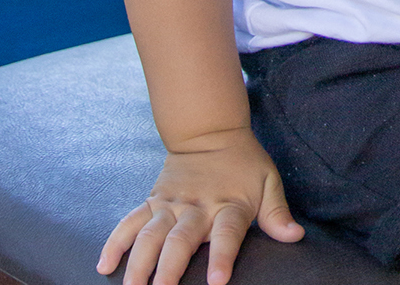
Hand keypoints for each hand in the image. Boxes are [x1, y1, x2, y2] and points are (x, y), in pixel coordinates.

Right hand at [96, 127, 302, 284]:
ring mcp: (171, 204)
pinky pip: (130, 222)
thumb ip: (278, 212)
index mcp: (228, 205)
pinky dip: (115, 242)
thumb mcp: (268, 182)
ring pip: (151, 235)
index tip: (216, 281)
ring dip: (139, 262)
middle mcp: (197, 207)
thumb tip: (296, 235)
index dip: (222, 257)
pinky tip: (104, 265)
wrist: (211, 129)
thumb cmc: (244, 164)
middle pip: (181, 240)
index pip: (227, 234)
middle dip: (169, 269)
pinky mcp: (153, 201)